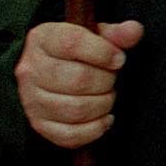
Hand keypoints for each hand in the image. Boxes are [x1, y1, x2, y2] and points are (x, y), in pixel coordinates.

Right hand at [17, 20, 143, 149]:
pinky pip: (70, 135)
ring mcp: (32, 99)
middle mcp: (31, 70)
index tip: (119, 59)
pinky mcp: (40, 124)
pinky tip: (104, 117)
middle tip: (111, 79)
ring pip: (76, 109)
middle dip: (106, 81)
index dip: (103, 52)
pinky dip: (95, 129)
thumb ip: (116, 34)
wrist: (50, 72)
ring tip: (107, 95)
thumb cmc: (77, 53)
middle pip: (78, 79)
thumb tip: (134, 30)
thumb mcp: (95, 36)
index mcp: (43, 39)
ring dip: (103, 104)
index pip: (72, 43)